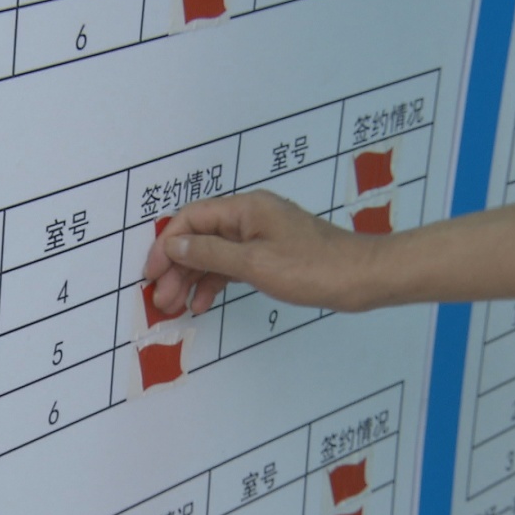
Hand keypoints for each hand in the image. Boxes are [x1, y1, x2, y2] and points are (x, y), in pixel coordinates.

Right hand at [143, 190, 377, 314]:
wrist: (362, 278)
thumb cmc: (315, 268)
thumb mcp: (256, 263)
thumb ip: (211, 253)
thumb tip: (175, 244)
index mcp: (245, 209)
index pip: (191, 219)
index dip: (166, 245)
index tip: (152, 273)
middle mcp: (250, 217)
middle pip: (200, 236)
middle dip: (176, 266)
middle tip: (161, 298)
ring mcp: (261, 236)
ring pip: (214, 253)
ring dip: (192, 277)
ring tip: (176, 305)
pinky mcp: (271, 254)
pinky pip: (232, 264)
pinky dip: (215, 282)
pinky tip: (204, 302)